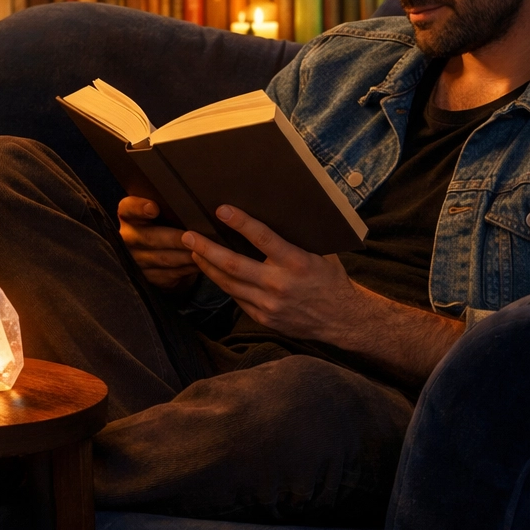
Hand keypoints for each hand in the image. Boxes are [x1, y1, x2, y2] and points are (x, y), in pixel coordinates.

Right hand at [118, 196, 199, 291]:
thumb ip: (168, 204)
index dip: (139, 208)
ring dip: (185, 256)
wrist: (155, 251)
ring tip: (204, 250)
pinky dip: (187, 269)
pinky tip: (201, 263)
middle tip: (193, 236)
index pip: (128, 209)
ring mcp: (136, 260)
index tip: (153, 208)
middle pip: (150, 238)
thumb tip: (192, 197)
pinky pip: (169, 274)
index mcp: (128, 215)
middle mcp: (127, 238)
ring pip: (162, 258)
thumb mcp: (161, 210)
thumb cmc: (162, 222)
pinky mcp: (148, 277)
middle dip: (174, 238)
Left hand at [181, 205, 358, 343]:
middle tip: (187, 235)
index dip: (240, 223)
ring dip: (207, 266)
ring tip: (192, 251)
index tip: (221, 210)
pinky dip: (223, 284)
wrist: (342, 319)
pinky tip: (213, 272)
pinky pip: (237, 298)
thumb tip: (275, 211)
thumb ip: (297, 238)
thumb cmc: (331, 278)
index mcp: (297, 262)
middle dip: (207, 249)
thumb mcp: (321, 252)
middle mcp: (280, 284)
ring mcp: (269, 304)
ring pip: (229, 284)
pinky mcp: (263, 318)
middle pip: (234, 265)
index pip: (263, 239)